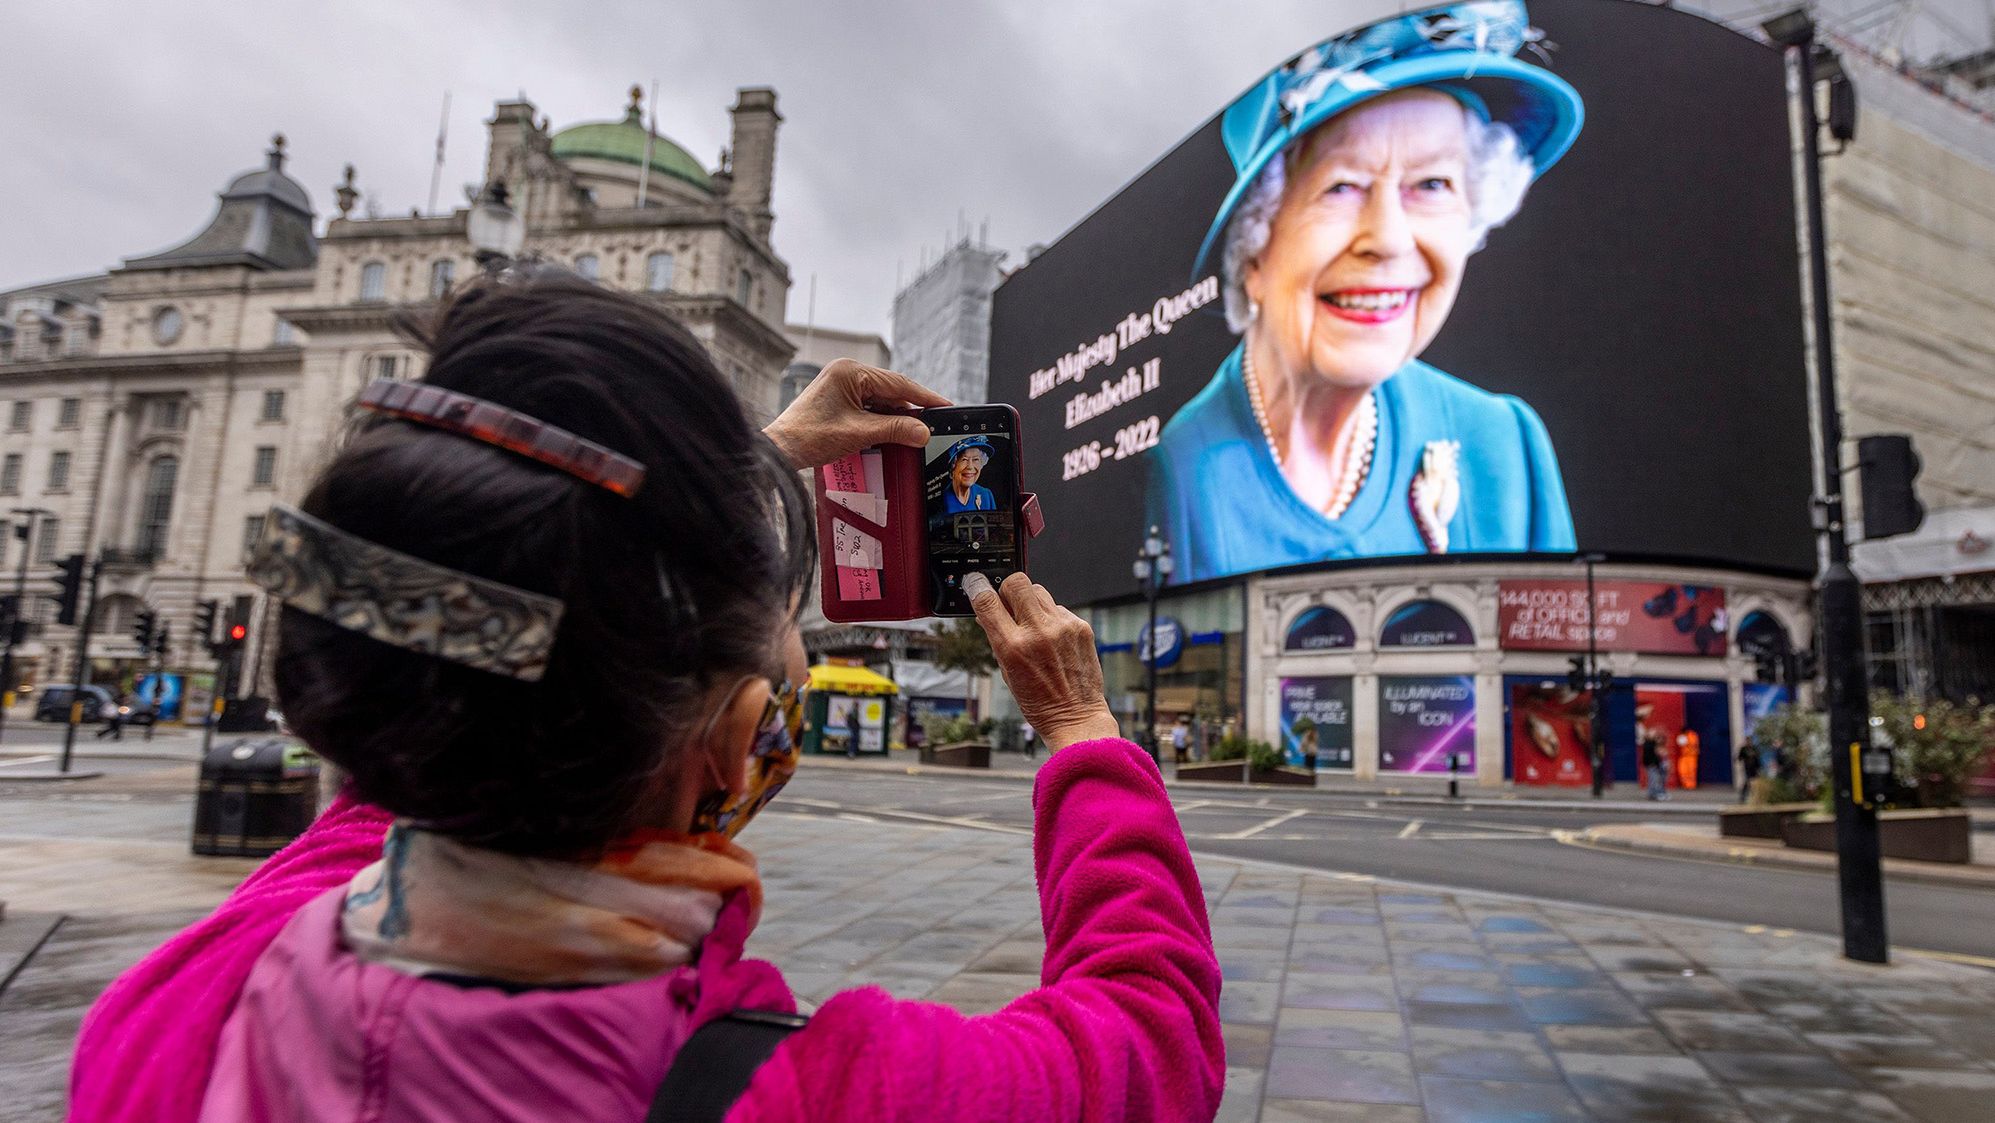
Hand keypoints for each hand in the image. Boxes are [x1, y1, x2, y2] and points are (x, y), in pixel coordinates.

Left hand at [763, 358, 949, 469]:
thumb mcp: (859, 433)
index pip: (898, 383)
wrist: (780, 449)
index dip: (924, 397)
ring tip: (914, 434)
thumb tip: (923, 432)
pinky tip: (892, 433)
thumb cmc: (809, 437)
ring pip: (881, 400)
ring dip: (895, 417)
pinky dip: (881, 420)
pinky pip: (869, 406)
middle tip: (933, 426)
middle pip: (891, 391)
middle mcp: (847, 372)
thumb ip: (895, 430)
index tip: (945, 406)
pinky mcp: (839, 398)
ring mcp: (842, 384)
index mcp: (851, 371)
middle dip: (910, 410)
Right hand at [965, 572, 1119, 752]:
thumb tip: (988, 612)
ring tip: (1033, 625)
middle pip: (1016, 582)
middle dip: (1008, 589)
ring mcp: (1062, 627)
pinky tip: (1053, 639)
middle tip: (1009, 604)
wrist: (1076, 717)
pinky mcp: (1081, 627)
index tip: (976, 584)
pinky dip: (1051, 618)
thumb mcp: (1007, 673)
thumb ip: (997, 639)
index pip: (987, 601)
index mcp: (1012, 647)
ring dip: (1030, 602)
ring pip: (1038, 590)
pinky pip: (1058, 608)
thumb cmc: (1039, 702)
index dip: (977, 588)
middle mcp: (1038, 632)